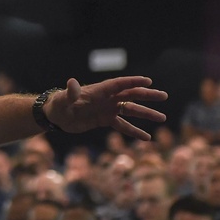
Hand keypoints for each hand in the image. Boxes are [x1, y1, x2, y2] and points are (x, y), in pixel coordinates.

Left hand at [45, 77, 166, 140]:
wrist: (56, 116)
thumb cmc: (60, 104)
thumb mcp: (65, 99)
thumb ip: (71, 92)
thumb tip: (71, 82)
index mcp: (100, 90)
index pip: (120, 84)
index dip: (133, 82)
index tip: (149, 82)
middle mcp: (107, 98)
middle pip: (131, 95)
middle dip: (147, 96)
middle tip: (163, 96)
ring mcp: (108, 109)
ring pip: (131, 110)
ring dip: (146, 114)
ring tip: (162, 118)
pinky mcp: (105, 120)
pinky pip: (123, 126)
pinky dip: (134, 131)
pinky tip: (147, 138)